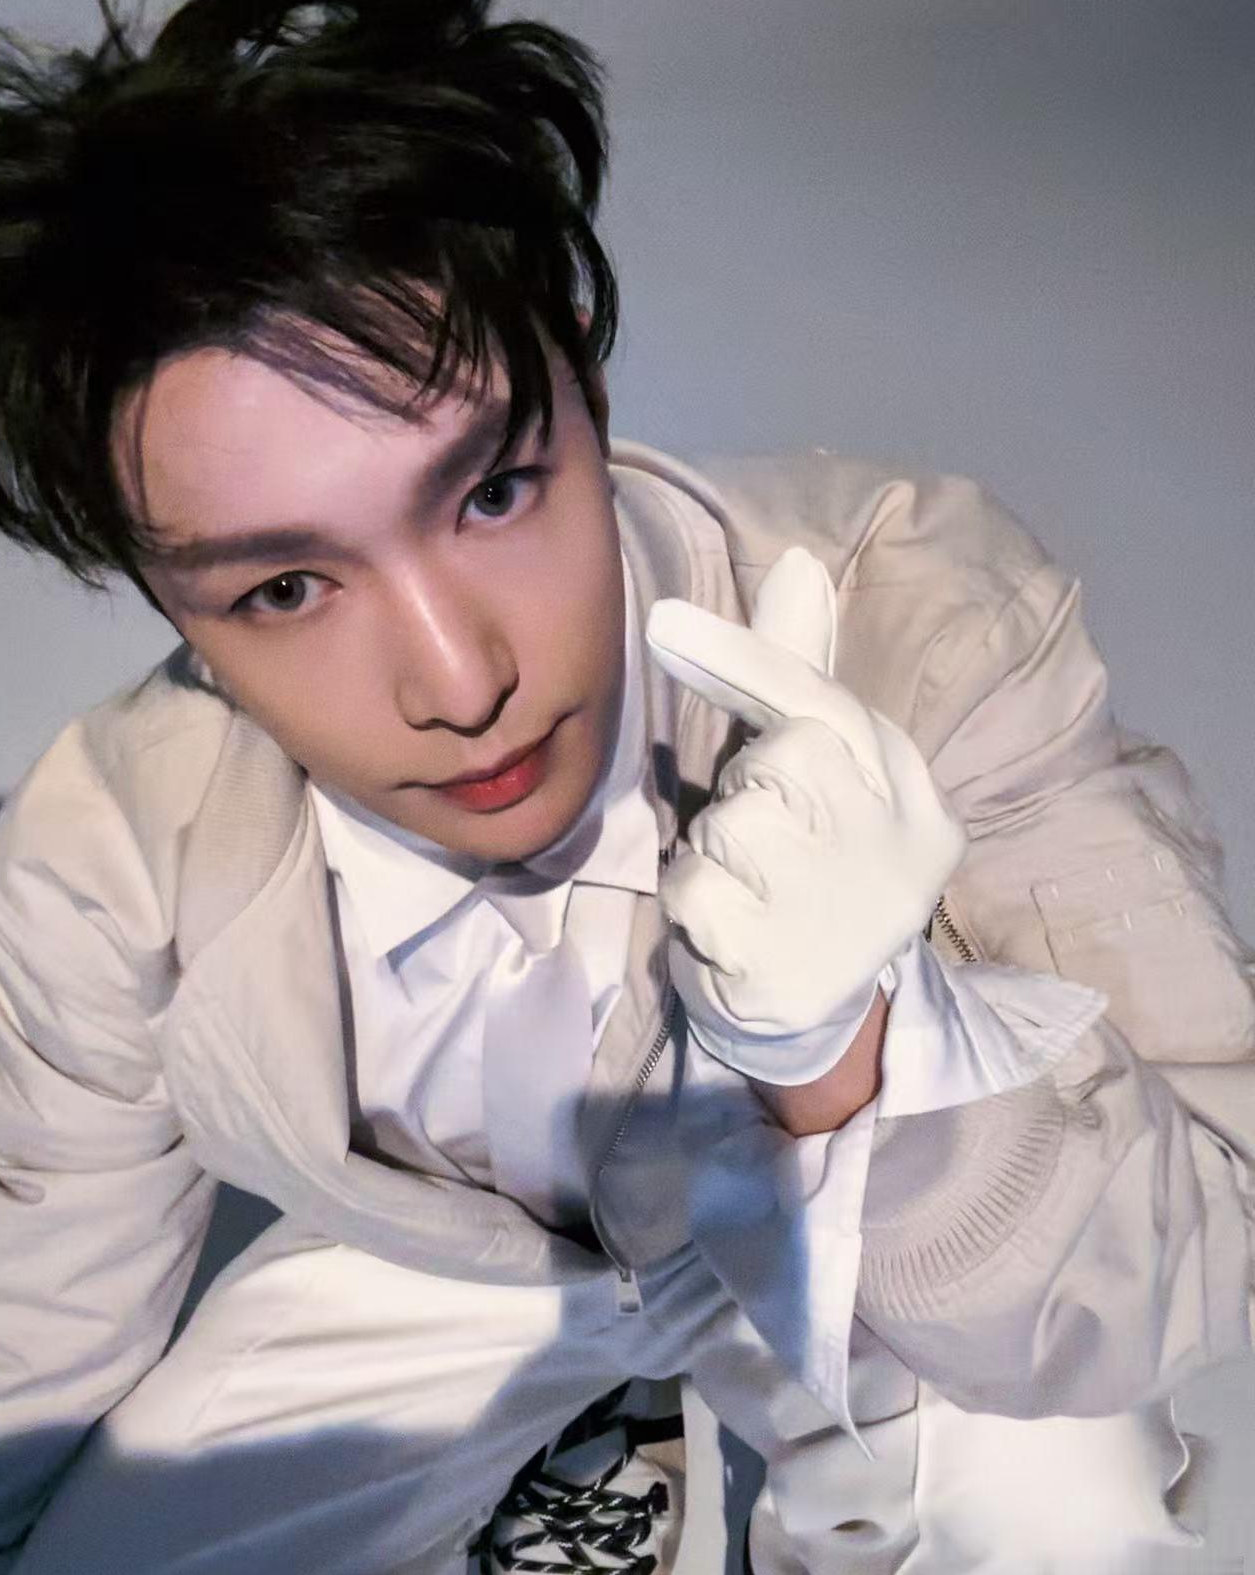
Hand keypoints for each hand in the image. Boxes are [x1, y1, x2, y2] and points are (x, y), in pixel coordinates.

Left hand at [644, 546, 966, 1084]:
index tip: (663, 623)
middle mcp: (896, 848)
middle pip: (780, 760)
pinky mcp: (785, 968)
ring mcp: (845, 913)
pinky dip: (693, 905)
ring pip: (732, 826)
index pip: (827, 705)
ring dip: (715, 851)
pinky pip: (696, 893)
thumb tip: (797, 561)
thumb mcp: (824, 766)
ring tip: (753, 886)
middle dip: (749, 786)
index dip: (743, 658)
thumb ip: (800, 673)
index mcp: (911, 791)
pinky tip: (732, 929)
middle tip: (768, 834)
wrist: (823, 1013)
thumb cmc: (813, 862)